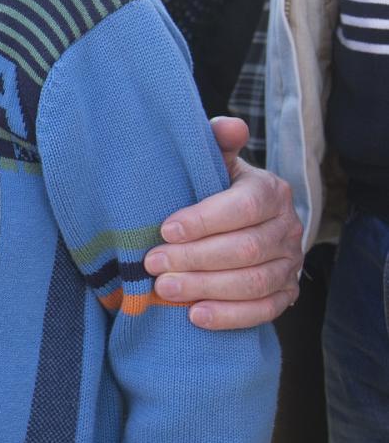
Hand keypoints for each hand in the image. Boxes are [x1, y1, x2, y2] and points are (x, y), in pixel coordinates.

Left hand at [147, 116, 303, 329]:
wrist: (234, 222)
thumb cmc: (213, 188)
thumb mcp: (213, 161)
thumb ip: (217, 142)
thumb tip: (231, 126)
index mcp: (270, 191)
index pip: (244, 207)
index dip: (204, 220)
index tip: (165, 230)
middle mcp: (288, 227)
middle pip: (246, 249)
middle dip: (195, 258)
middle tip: (152, 264)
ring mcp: (290, 263)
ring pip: (253, 282)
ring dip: (206, 288)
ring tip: (164, 290)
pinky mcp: (286, 293)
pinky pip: (264, 310)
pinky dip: (230, 316)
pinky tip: (195, 316)